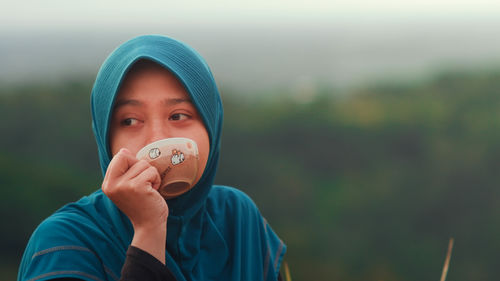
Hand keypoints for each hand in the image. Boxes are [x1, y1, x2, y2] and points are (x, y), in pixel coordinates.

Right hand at [102, 148, 166, 263]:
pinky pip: (152, 171)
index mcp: (107, 184)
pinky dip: (157, 180)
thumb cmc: (142, 204)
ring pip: (143, 164)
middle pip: (128, 156)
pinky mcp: (137, 187)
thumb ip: (124, 171)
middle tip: (143, 184)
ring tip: (148, 190)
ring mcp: (123, 185)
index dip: (132, 163)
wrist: (149, 225)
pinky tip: (153, 192)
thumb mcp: (127, 187)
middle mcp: (112, 184)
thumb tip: (124, 150)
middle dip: (141, 167)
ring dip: (151, 176)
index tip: (136, 178)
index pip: (119, 156)